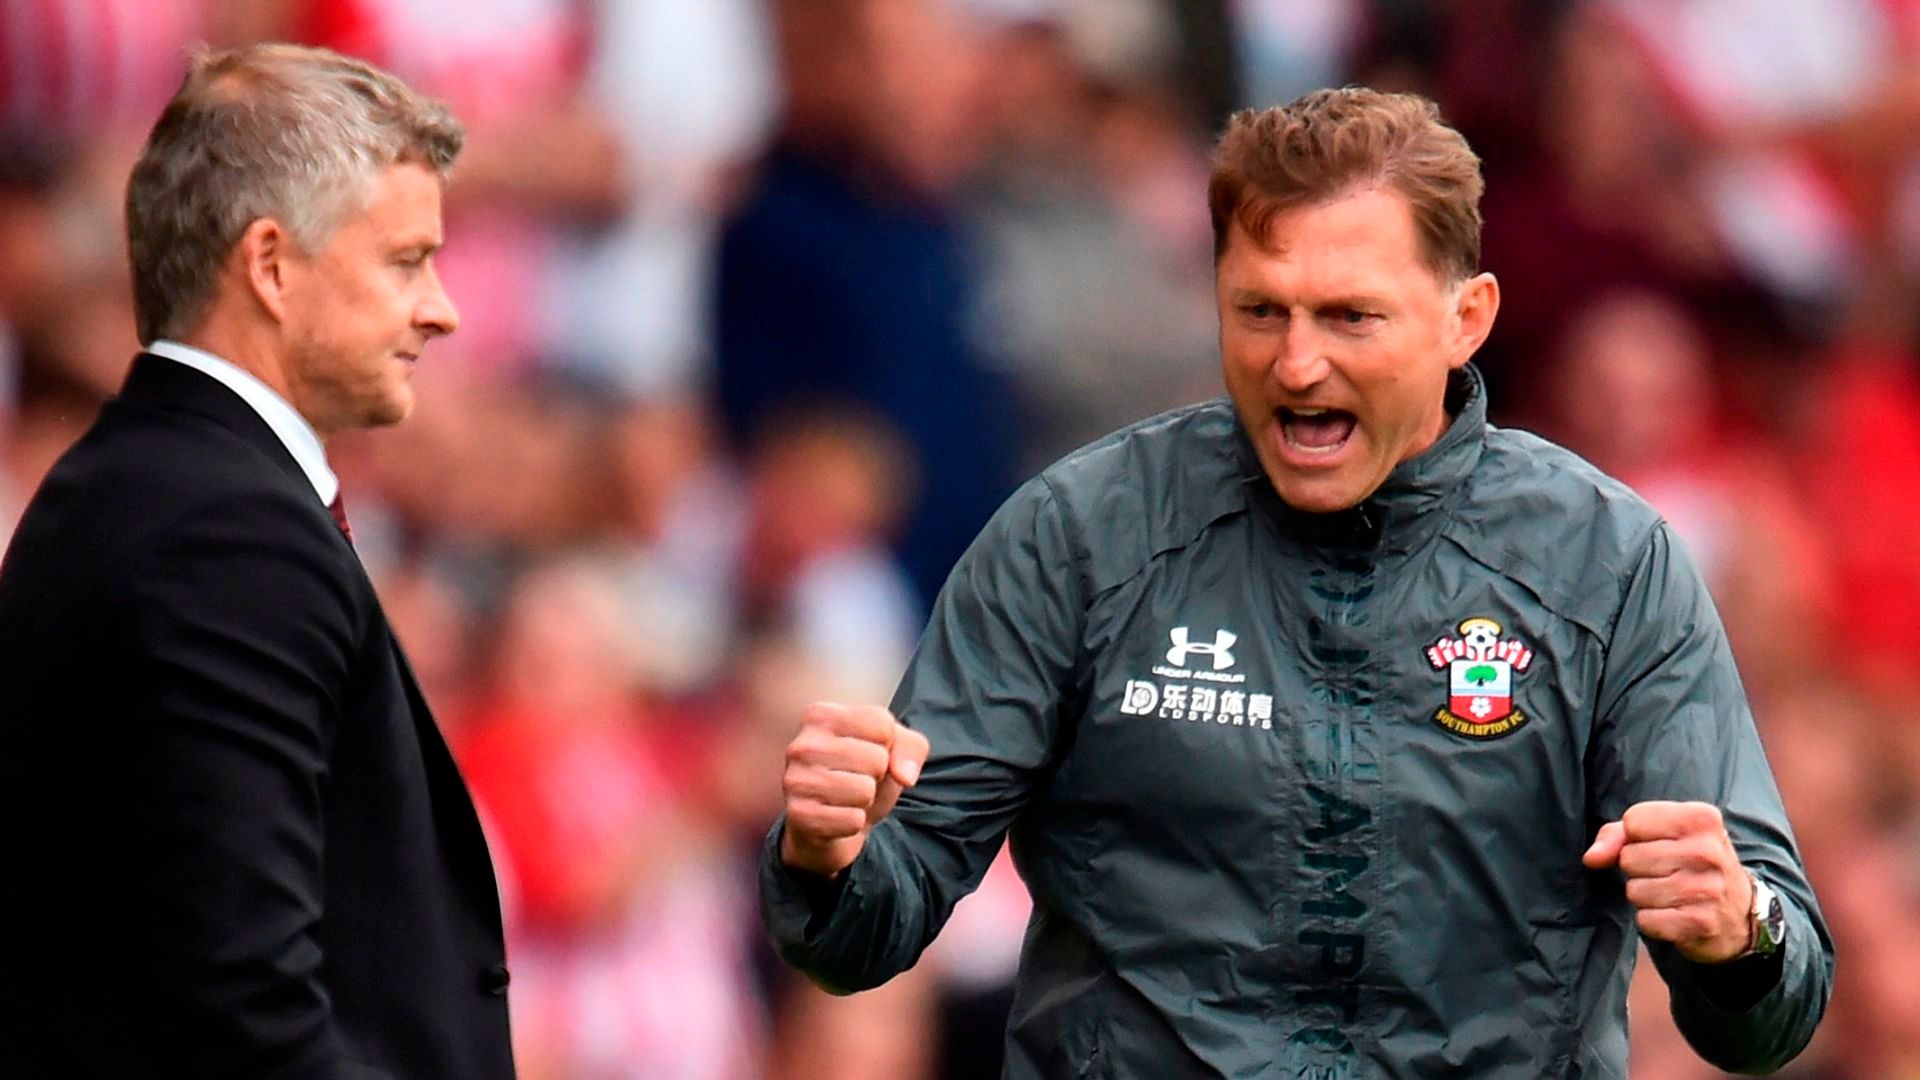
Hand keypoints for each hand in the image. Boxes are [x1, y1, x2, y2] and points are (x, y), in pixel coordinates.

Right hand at [779, 702, 931, 878]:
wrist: (829, 822)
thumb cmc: (861, 774)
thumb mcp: (892, 749)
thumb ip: (911, 747)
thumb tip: (905, 776)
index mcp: (821, 715)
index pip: (883, 725)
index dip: (886, 745)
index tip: (866, 753)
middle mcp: (802, 744)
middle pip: (877, 759)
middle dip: (877, 775)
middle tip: (856, 779)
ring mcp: (796, 780)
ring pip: (865, 791)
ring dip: (865, 801)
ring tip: (847, 797)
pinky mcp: (798, 815)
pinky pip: (853, 821)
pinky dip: (854, 824)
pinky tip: (836, 816)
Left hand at [1584, 801, 1754, 963]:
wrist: (1737, 912)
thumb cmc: (1689, 863)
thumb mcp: (1661, 834)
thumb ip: (1617, 835)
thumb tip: (1592, 858)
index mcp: (1701, 818)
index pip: (1634, 820)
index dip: (1635, 836)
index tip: (1660, 843)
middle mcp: (1708, 850)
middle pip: (1630, 857)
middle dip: (1637, 869)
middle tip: (1666, 873)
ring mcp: (1708, 888)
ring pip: (1634, 890)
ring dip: (1644, 896)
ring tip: (1670, 893)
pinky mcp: (1701, 922)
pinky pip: (1646, 920)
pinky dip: (1652, 920)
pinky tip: (1674, 914)